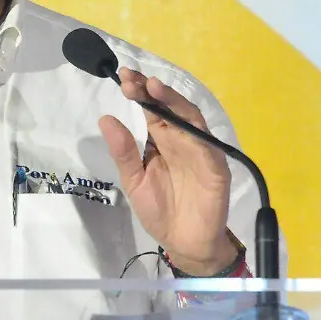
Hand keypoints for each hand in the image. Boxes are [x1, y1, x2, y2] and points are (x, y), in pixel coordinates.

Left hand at [98, 68, 236, 275]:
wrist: (184, 242)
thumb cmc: (160, 211)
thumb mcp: (134, 180)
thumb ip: (123, 152)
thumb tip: (105, 119)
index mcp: (161, 141)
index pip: (151, 109)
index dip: (139, 92)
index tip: (123, 77)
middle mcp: (181, 140)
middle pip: (169, 107)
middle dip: (152, 90)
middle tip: (132, 78)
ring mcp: (200, 150)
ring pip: (190, 118)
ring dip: (173, 101)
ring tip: (153, 87)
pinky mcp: (215, 166)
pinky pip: (207, 145)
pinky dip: (194, 131)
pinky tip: (179, 119)